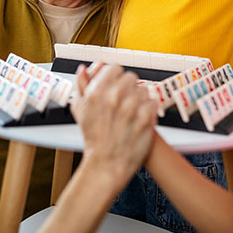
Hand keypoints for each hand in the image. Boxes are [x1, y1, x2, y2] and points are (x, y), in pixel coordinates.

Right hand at [71, 64, 156, 190]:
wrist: (107, 164)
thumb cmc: (94, 139)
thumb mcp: (80, 109)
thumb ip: (81, 85)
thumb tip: (84, 69)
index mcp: (97, 91)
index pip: (115, 68)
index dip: (116, 78)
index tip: (116, 86)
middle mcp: (114, 96)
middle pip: (131, 77)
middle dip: (128, 88)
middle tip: (124, 101)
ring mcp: (131, 107)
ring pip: (143, 89)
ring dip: (139, 99)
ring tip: (131, 113)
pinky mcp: (145, 117)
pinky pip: (152, 102)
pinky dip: (148, 110)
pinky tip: (139, 119)